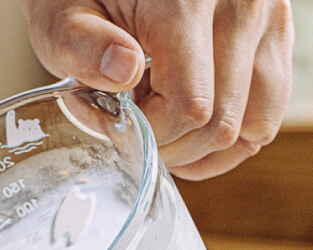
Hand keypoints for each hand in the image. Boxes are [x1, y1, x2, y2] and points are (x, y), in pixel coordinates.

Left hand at [21, 0, 293, 178]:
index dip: (150, 133)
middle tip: (134, 126)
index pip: (189, 107)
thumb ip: (83, 45)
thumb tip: (123, 71)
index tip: (116, 122)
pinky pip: (266, 113)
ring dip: (202, 148)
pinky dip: (230, 138)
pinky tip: (189, 131)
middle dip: (171, 145)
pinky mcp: (274, 35)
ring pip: (251, 126)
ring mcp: (267, 19)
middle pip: (222, 123)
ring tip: (160, 127)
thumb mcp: (62, 18)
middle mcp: (242, 4)